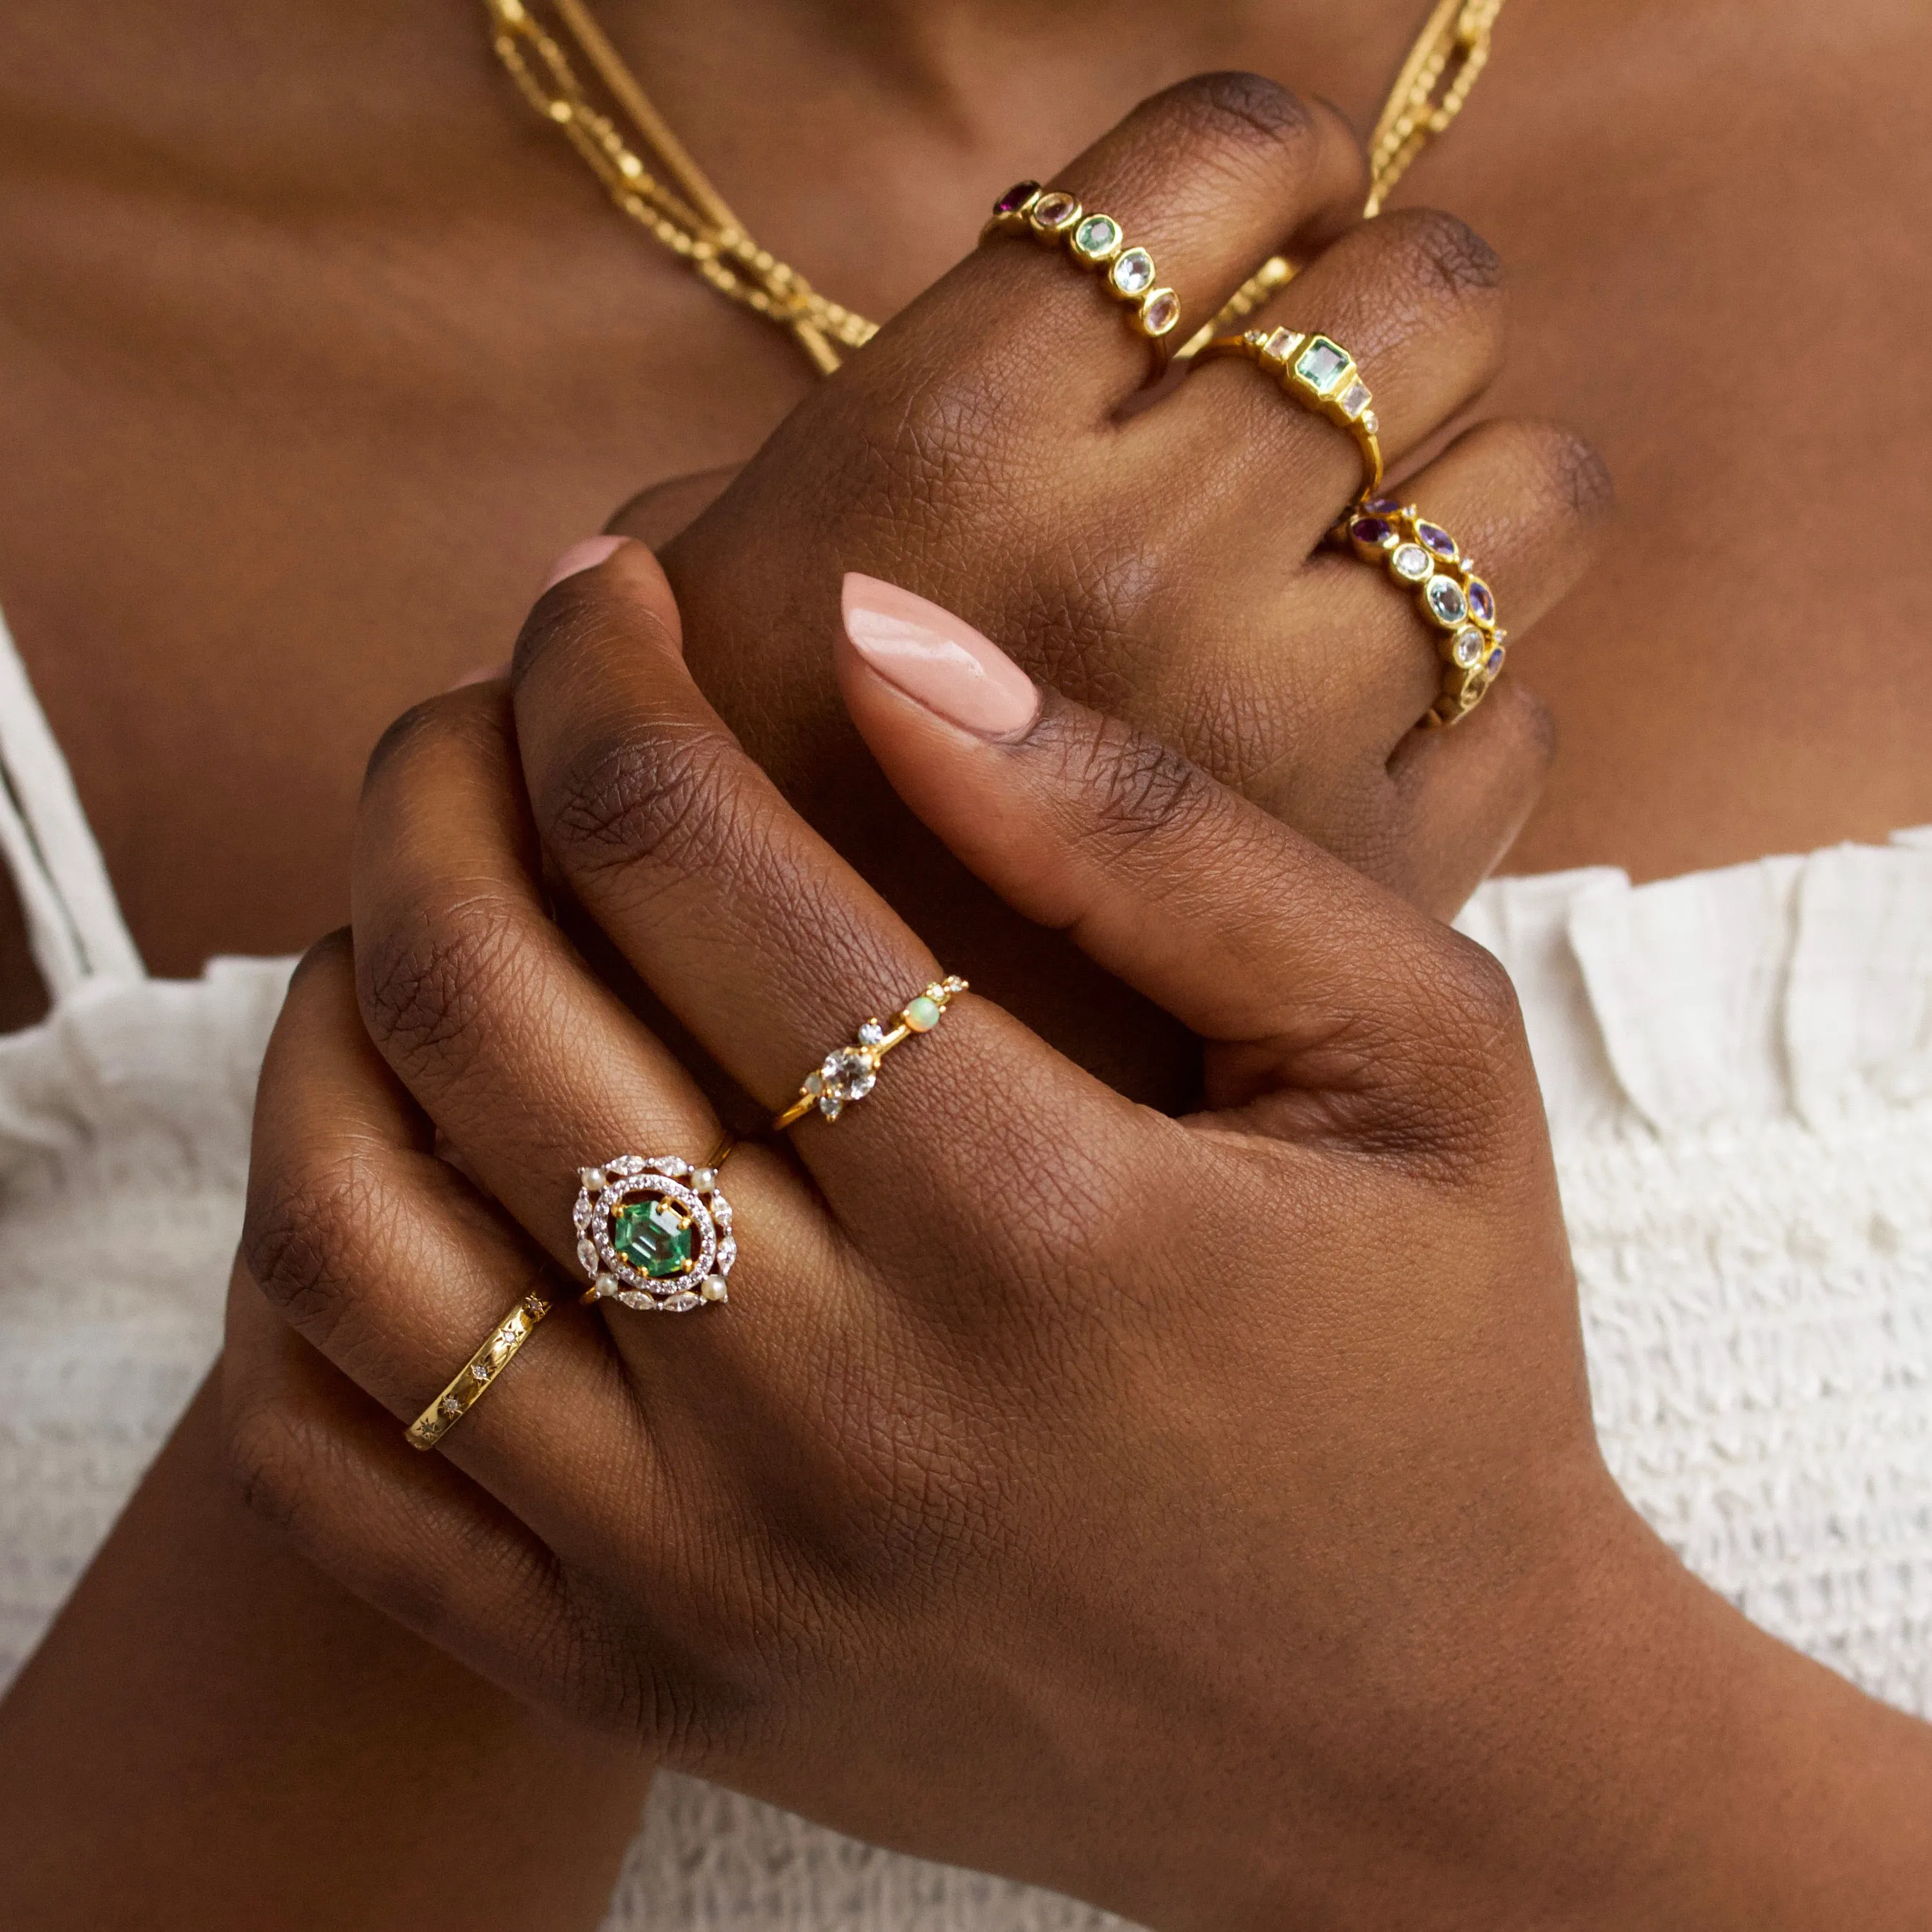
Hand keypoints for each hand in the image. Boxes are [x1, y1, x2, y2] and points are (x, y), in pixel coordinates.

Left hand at [229, 550, 1931, 1927]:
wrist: (1411, 1749)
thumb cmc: (1442, 1373)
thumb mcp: (1413, 1055)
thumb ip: (1157, 839)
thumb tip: (886, 639)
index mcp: (1028, 1215)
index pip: (688, 857)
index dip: (602, 672)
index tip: (596, 588)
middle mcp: (828, 1401)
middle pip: (487, 1005)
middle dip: (436, 790)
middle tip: (472, 716)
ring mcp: (705, 1567)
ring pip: (356, 1229)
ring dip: (326, 1014)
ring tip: (407, 918)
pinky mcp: (642, 1680)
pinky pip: (339, 1476)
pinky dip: (294, 1288)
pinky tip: (377, 1165)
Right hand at [611, 72, 1607, 1102]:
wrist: (819, 1180)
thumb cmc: (734, 891)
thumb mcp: (696, 646)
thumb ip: (814, 481)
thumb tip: (941, 365)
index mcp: (943, 458)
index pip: (1215, 158)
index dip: (1262, 168)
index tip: (1251, 225)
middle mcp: (1145, 562)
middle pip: (1420, 294)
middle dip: (1388, 311)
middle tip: (1322, 382)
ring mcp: (1291, 727)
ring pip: (1534, 488)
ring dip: (1471, 491)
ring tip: (1366, 550)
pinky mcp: (1386, 883)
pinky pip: (1518, 705)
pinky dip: (1463, 698)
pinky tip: (1357, 735)